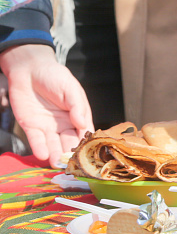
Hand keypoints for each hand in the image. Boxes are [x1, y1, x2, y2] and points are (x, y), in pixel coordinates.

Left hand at [0, 45, 92, 167]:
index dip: (87, 144)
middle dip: (70, 154)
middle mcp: (64, 125)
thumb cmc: (55, 76)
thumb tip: (83, 124)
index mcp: (77, 117)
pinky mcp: (31, 127)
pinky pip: (36, 140)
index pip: (84, 133)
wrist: (29, 69)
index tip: (90, 154)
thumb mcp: (71, 89)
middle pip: (69, 142)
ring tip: (57, 164)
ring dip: (55, 155)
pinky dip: (39, 148)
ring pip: (53, 144)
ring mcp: (47, 127)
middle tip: (72, 164)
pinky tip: (43, 155)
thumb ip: (77, 106)